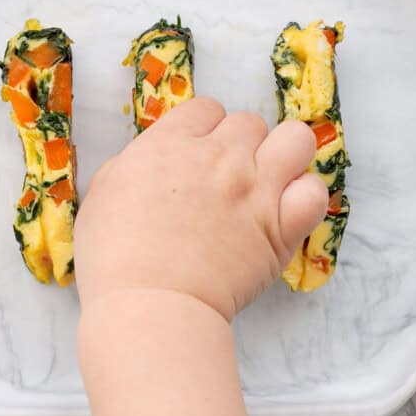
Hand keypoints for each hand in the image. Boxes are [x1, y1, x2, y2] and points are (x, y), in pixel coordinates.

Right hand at [74, 97, 327, 319]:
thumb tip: (147, 162)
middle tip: (227, 178)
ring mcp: (255, 188)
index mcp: (171, 143)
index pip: (206, 109)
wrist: (149, 305)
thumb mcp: (101, 196)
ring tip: (269, 183)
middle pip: (249, 123)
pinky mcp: (281, 227)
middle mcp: (219, 157)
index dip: (203, 130)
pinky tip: (286, 213)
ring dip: (284, 157)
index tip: (197, 156)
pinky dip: (305, 198)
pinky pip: (315, 192)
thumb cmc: (113, 258)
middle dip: (240, 145)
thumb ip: (128, 166)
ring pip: (296, 140)